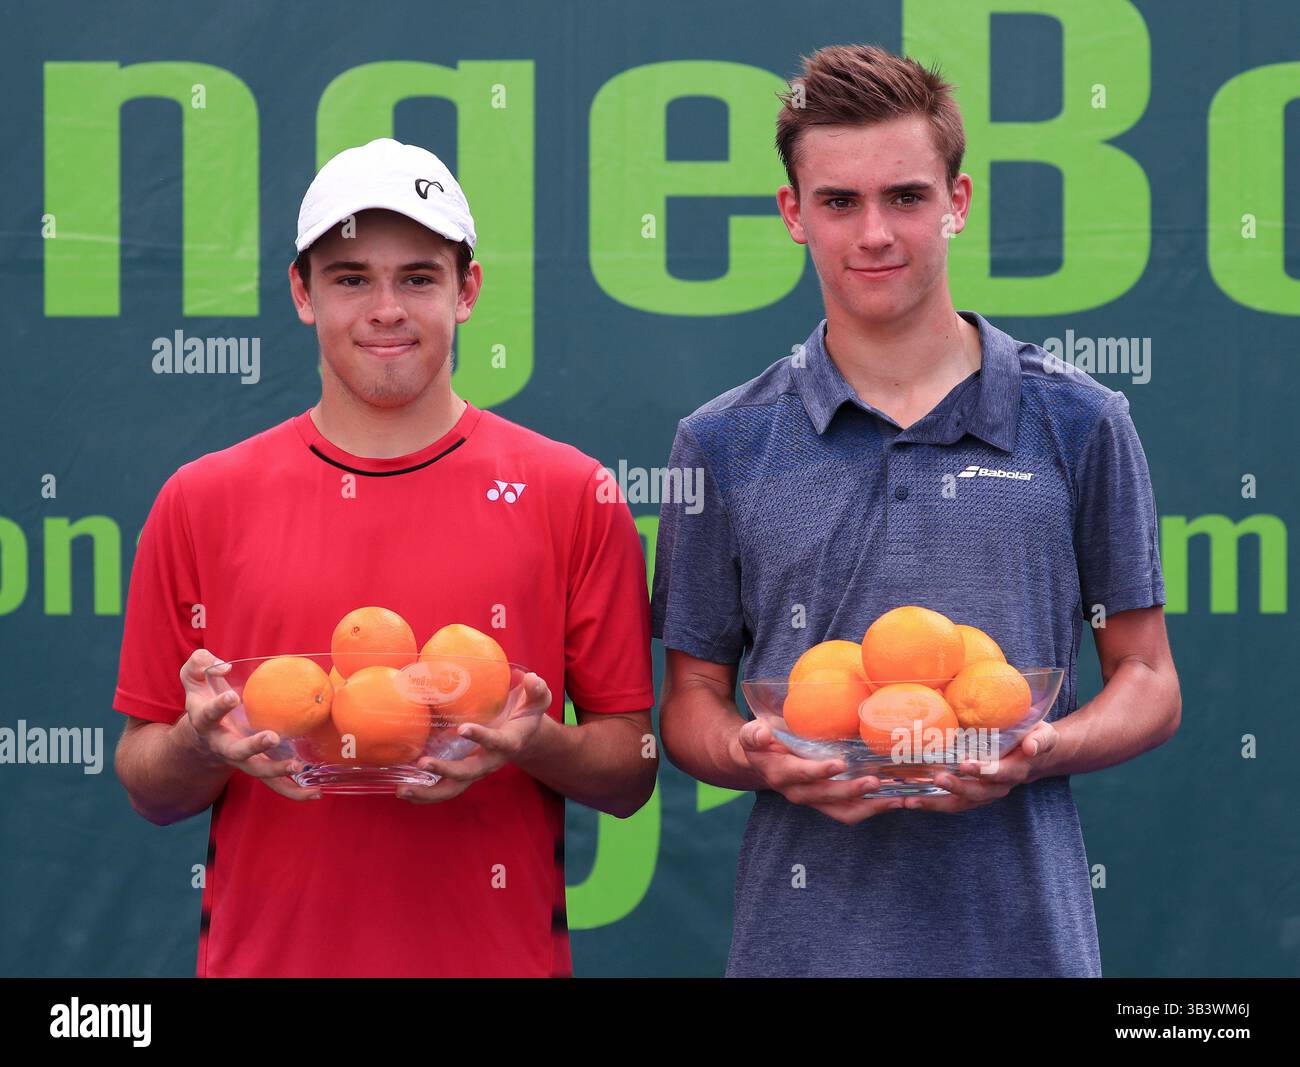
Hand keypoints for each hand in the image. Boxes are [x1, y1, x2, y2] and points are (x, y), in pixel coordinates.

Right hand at [179, 648, 321, 800]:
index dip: (219, 706)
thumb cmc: (204, 700)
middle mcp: (222, 744)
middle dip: (253, 746)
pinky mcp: (257, 767)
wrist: (201, 737)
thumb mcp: (194, 679)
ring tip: (297, 766)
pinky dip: (294, 791)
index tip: (232, 696)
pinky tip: (316, 793)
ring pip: (257, 770)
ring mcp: (241, 759)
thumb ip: (199, 666)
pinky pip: (275, 784)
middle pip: (236, 751)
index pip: (209, 714)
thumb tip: (223, 665)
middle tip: (271, 736)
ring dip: (277, 770)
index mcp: (205, 723)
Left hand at [396, 672, 551, 803]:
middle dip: (446, 770)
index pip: (497, 743)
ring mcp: (475, 770)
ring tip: (403, 790)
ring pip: (453, 789)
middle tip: (423, 762)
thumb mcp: (537, 701)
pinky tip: (401, 789)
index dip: (481, 738)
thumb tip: (531, 679)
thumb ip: (536, 691)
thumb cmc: (526, 714)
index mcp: (509, 743)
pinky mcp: (462, 773)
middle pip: (469, 773)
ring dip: (428, 792)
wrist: (524, 737)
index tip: (463, 729)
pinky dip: (423, 791)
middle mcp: (491, 761)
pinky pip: (443, 788)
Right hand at [735, 719, 903, 824]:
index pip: (802, 775)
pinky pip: (852, 811)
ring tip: (896, 799)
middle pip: (828, 797)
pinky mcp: (829, 803)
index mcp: (781, 774)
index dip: (819, 771)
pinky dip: (874, 807)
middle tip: (875, 781)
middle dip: (853, 791)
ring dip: (871, 807)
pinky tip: (895, 799)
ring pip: (844, 812)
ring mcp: (816, 800)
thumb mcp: (751, 735)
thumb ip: (753, 734)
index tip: (839, 763)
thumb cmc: (760, 743)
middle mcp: (799, 793)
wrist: (760, 763)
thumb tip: (761, 732)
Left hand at [902, 720, 1058, 812]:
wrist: (1034, 757)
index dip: (983, 771)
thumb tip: (1031, 746)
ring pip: (959, 804)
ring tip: (909, 801)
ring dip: (934, 803)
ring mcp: (983, 794)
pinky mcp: (970, 796)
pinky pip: (950, 803)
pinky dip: (930, 802)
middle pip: (976, 793)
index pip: (999, 773)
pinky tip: (907, 799)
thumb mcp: (1043, 734)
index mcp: (1015, 770)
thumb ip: (1038, 739)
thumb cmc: (1034, 738)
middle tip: (936, 778)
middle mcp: (998, 787)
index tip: (966, 765)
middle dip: (955, 787)